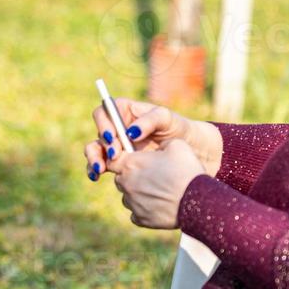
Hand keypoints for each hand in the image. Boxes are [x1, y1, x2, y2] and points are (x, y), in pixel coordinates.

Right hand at [82, 98, 222, 179]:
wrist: (195, 154)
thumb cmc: (181, 130)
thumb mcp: (168, 120)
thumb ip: (150, 121)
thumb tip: (130, 132)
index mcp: (127, 113)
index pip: (106, 111)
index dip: (105, 122)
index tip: (114, 136)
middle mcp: (119, 129)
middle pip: (98, 133)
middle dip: (99, 144)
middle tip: (113, 155)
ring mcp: (119, 148)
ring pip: (96, 150)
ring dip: (93, 158)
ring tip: (100, 169)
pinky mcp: (121, 165)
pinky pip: (102, 166)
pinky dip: (95, 170)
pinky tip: (98, 176)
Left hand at [104, 138, 206, 228]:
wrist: (197, 200)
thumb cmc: (186, 169)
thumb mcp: (177, 144)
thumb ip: (161, 144)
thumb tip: (158, 149)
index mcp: (130, 164)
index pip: (112, 160)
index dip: (121, 159)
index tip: (134, 160)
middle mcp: (126, 184)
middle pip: (120, 178)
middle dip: (131, 176)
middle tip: (151, 175)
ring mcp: (132, 203)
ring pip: (128, 196)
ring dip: (137, 193)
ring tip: (158, 191)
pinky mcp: (141, 219)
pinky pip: (136, 213)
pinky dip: (144, 210)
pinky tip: (158, 205)